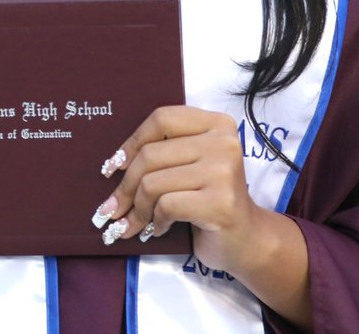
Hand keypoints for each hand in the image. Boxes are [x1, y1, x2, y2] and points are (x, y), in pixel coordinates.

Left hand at [92, 106, 264, 270]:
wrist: (247, 240)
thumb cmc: (209, 199)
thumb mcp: (190, 164)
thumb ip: (163, 152)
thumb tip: (111, 165)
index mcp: (216, 123)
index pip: (161, 119)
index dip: (131, 142)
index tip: (112, 167)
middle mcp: (223, 141)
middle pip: (151, 154)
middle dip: (126, 186)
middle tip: (113, 208)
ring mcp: (224, 171)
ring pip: (154, 182)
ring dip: (138, 208)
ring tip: (136, 222)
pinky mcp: (220, 203)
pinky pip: (167, 205)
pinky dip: (156, 220)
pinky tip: (159, 228)